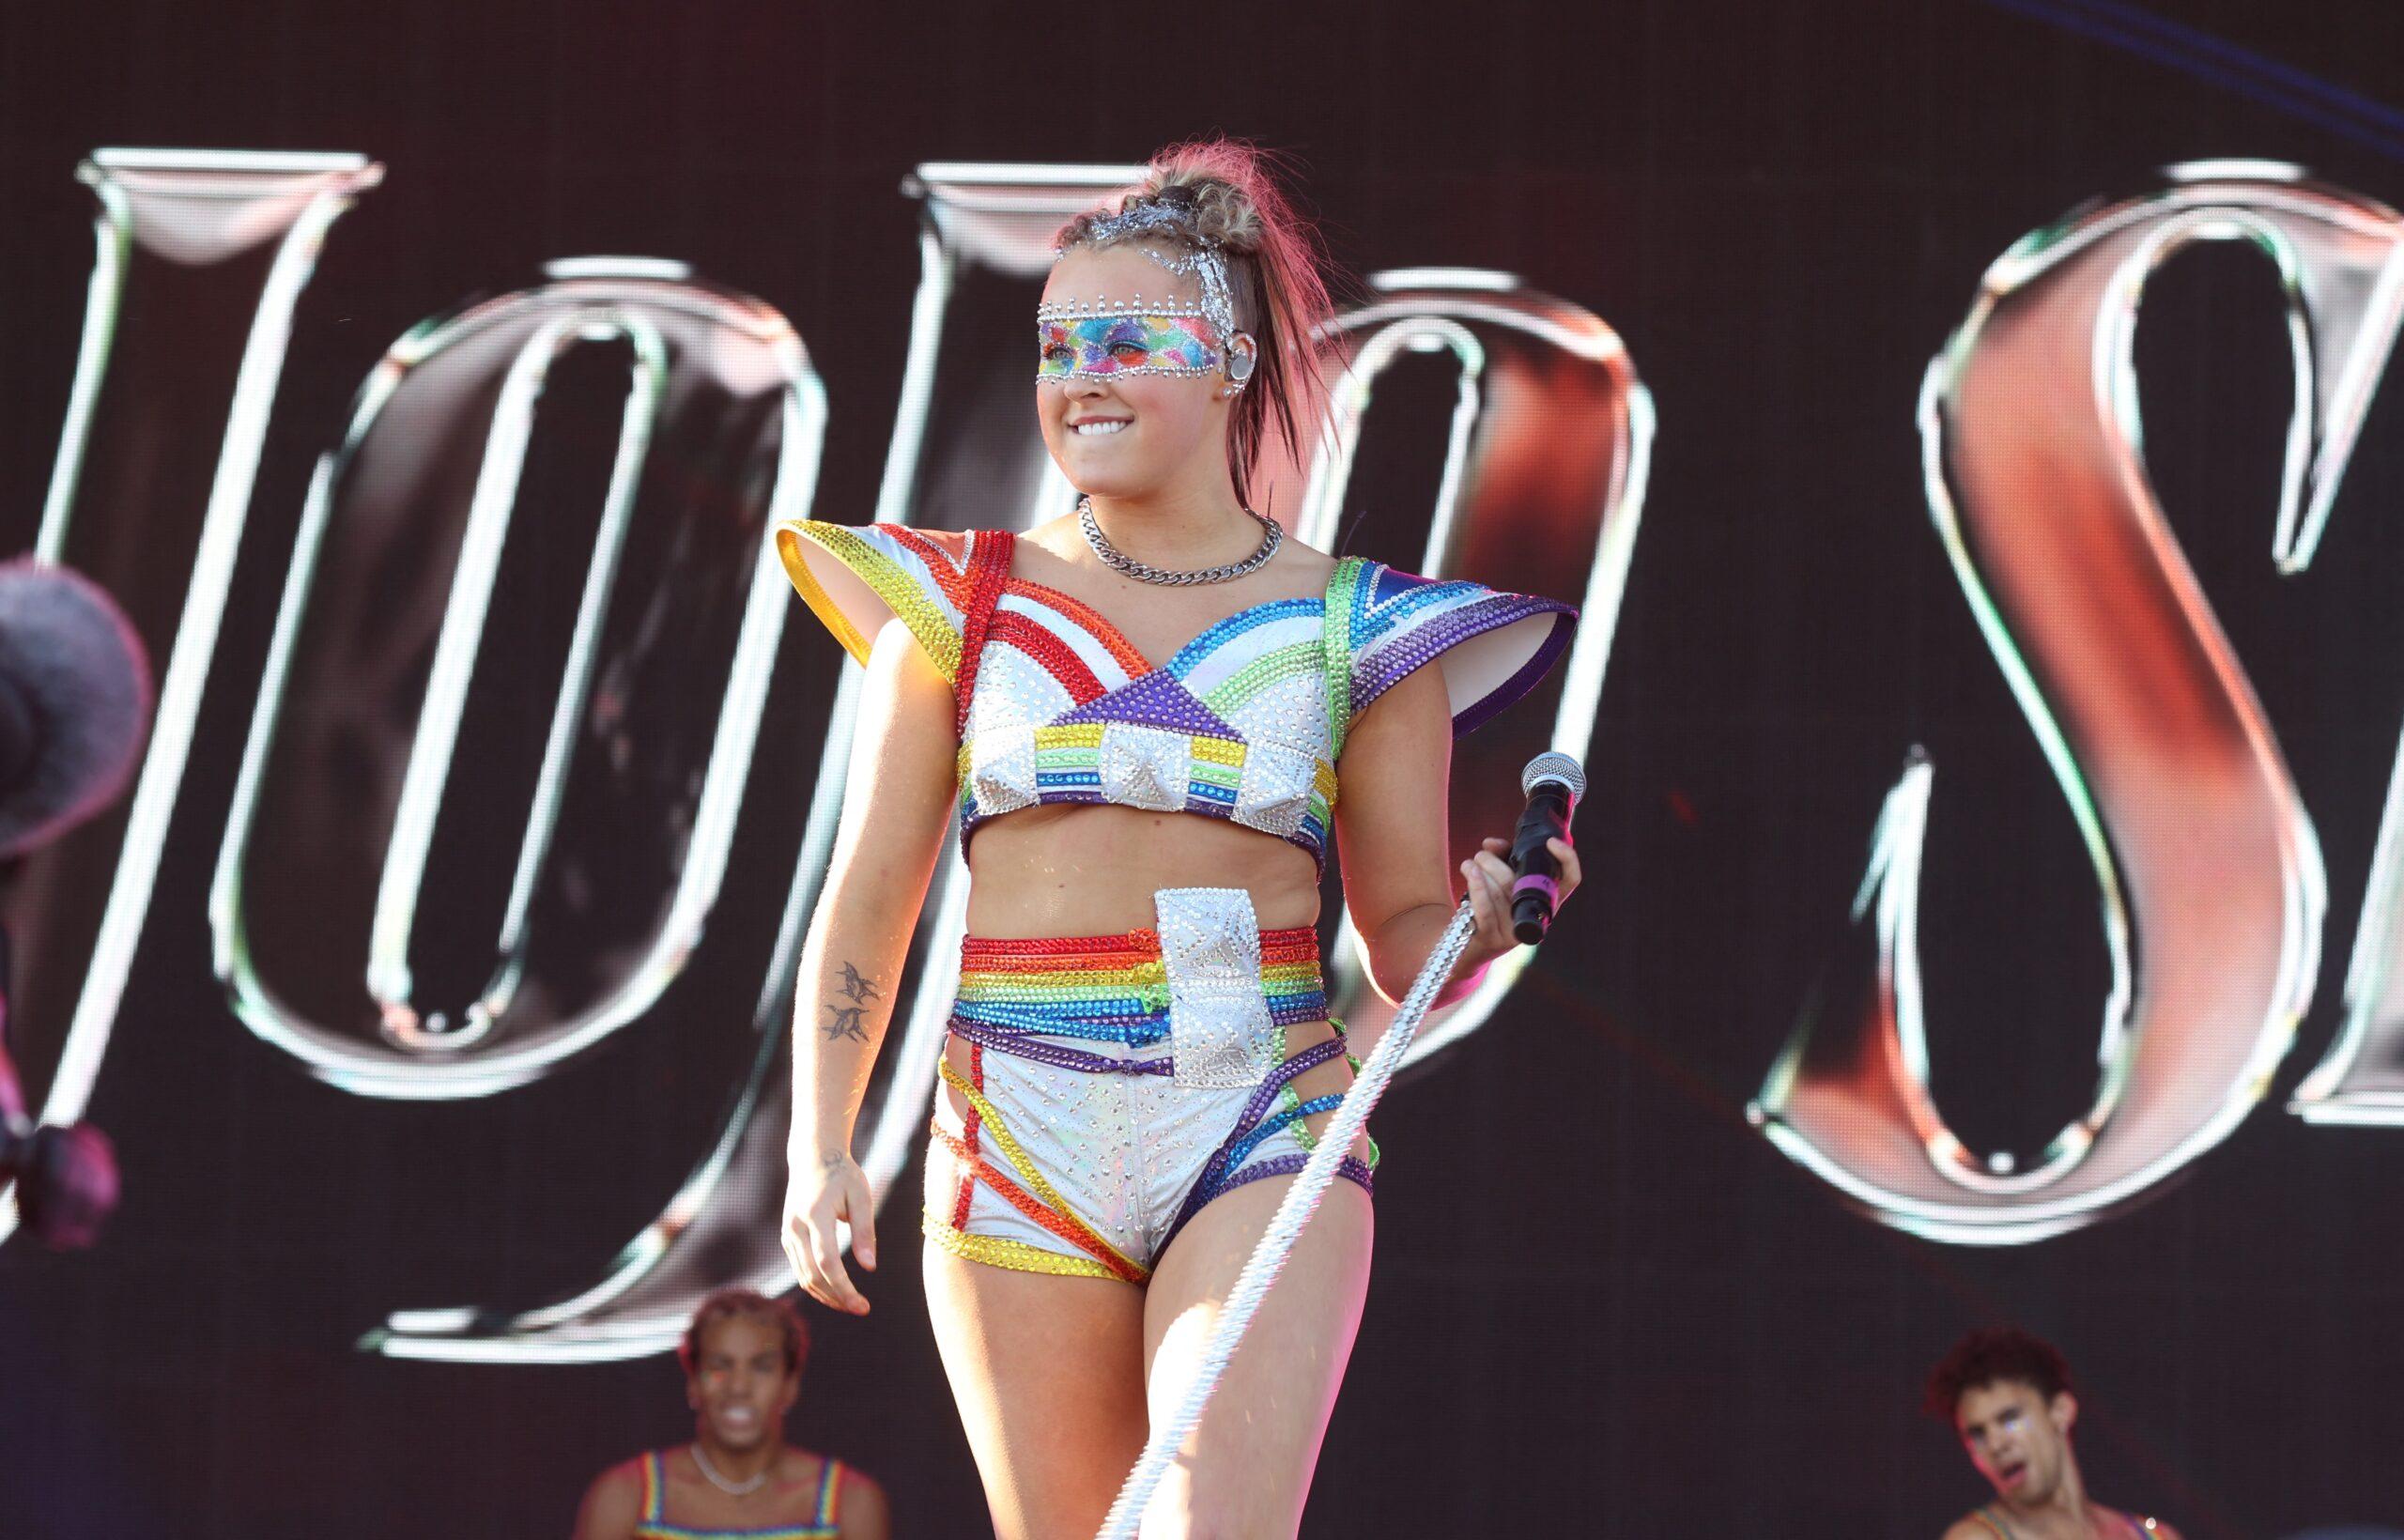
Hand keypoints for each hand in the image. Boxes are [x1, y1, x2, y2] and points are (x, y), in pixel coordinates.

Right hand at [783, 1148, 876, 1315]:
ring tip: (852, 1304)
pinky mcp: (787, 1239)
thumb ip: (865, 1231)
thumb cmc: (843, 1175)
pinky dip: (817, 1285)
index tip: (863, 1305)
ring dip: (827, 1296)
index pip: (827, 1261)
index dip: (844, 1287)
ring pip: (804, 1277)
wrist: (812, 1158)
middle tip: (861, 1310)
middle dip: (837, 1297)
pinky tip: (836, 1292)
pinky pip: (800, 1269)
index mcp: (816, 1214)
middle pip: (813, 1275)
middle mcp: (796, 1227)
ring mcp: (788, 1234)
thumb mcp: (861, 1196)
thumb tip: (870, 1268)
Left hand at [1460, 834, 1580, 961]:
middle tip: (1481, 854)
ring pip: (1500, 891)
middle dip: (1496, 861)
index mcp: (1545, 901)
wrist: (1469, 944)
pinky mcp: (1491, 939)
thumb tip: (1492, 844)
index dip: (1567, 859)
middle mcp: (1535, 918)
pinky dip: (1476, 886)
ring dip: (1481, 870)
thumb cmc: (1490, 905)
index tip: (1550, 841)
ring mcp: (1514, 931)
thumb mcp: (1500, 878)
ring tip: (1469, 864)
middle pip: (1520, 881)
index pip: (1571, 880)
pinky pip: (1486, 908)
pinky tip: (1469, 871)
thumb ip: (1501, 857)